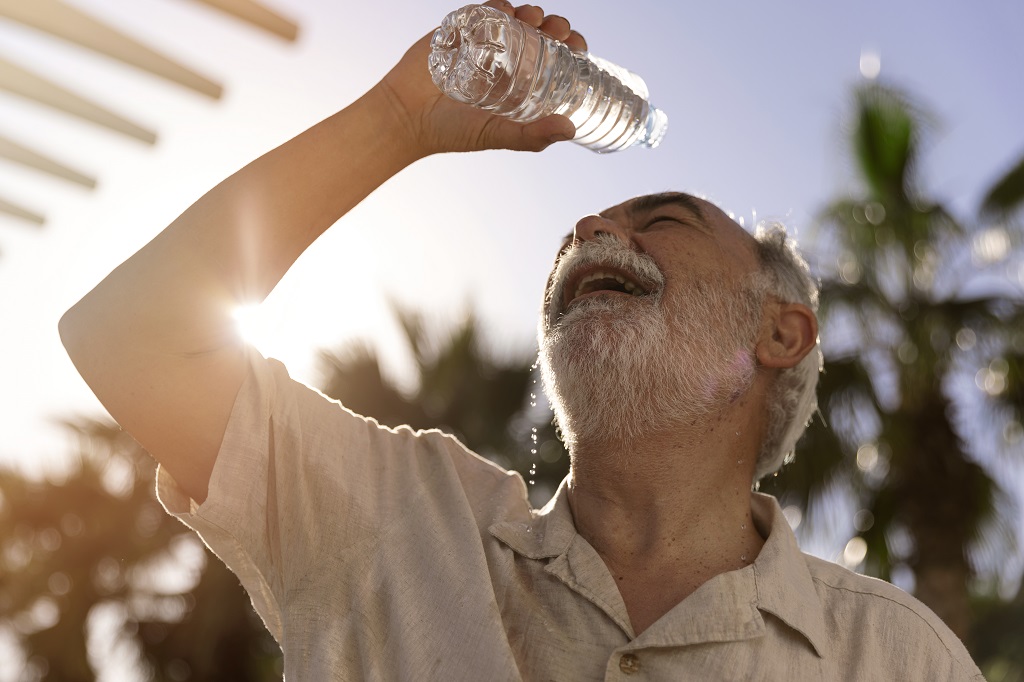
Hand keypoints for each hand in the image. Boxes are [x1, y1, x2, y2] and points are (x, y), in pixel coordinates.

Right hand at [377, 1, 587, 156]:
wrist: (406, 116)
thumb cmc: (452, 132)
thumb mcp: (498, 135)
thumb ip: (531, 136)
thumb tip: (571, 128)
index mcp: (521, 86)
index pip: (555, 62)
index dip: (571, 50)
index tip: (579, 46)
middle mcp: (506, 63)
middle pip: (540, 35)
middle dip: (555, 27)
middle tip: (559, 29)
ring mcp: (483, 44)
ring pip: (516, 19)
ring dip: (531, 13)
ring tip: (534, 18)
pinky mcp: (459, 29)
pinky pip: (483, 10)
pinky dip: (498, 5)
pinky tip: (505, 9)